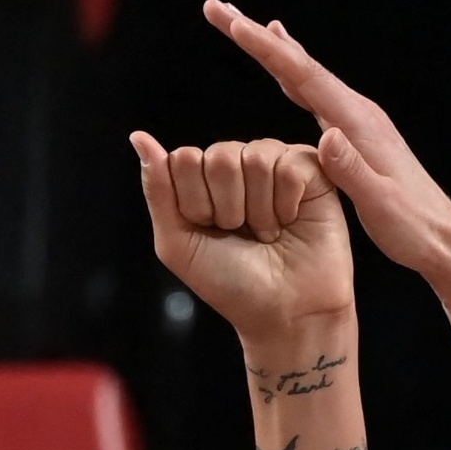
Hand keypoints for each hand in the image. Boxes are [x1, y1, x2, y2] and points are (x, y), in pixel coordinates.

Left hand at [133, 128, 353, 346]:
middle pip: (218, 156)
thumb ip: (158, 190)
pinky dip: (286, 204)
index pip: (183, 159)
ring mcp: (275, 163)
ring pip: (255, 158)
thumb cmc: (230, 282)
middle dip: (226, 207)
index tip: (208, 231)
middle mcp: (238, 165)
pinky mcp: (311, 169)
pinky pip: (290, 165)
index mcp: (201, 179)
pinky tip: (291, 221)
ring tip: (268, 232)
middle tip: (241, 233)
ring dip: (258, 210)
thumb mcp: (177, 243)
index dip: (194, 202)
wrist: (282, 312)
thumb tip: (139, 138)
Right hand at [204, 0, 450, 286]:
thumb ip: (351, 170)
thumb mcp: (379, 205)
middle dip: (256, 37)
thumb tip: (326, 134)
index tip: (232, 24)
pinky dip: (291, 74)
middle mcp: (356, 112)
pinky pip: (313, 95)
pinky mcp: (354, 135)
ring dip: (270, 51)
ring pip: (304, 76)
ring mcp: (356, 121)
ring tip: (242, 26)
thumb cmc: (412, 227)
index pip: (303, 77)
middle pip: (298, 65)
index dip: (265, 48)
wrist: (443, 238)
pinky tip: (284, 70)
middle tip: (218, 9)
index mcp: (357, 124)